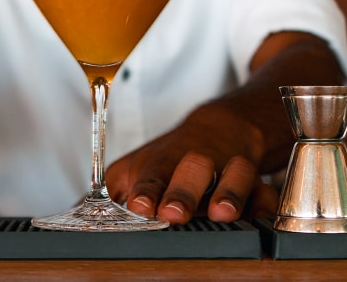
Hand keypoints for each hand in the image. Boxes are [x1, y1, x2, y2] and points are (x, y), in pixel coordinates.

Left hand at [105, 122, 277, 225]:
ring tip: (221, 213)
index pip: (151, 173)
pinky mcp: (256, 182)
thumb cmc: (172, 157)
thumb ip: (114, 193)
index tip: (138, 206)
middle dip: (182, 191)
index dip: (145, 190)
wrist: (222, 127)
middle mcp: (196, 161)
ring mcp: (228, 168)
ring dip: (228, 192)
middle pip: (191, 168)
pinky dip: (266, 202)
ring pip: (234, 172)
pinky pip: (267, 190)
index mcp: (163, 160)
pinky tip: (261, 218)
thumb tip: (79, 217)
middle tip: (172, 213)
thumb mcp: (137, 168)